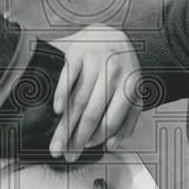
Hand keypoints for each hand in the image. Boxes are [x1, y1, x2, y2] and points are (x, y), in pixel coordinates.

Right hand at [48, 24, 141, 160]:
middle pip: (91, 114)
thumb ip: (128, 118)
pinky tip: (56, 110)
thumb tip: (112, 145)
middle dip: (76, 139)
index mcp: (130, 85)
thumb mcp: (132, 90)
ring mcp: (94, 61)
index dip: (96, 139)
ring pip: (77, 100)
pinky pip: (67, 78)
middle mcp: (113, 72)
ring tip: (57, 142)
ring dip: (65, 126)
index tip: (83, 150)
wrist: (110, 34)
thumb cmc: (120, 69)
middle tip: (65, 154)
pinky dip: (60, 95)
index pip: (110, 120)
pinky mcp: (77, 52)